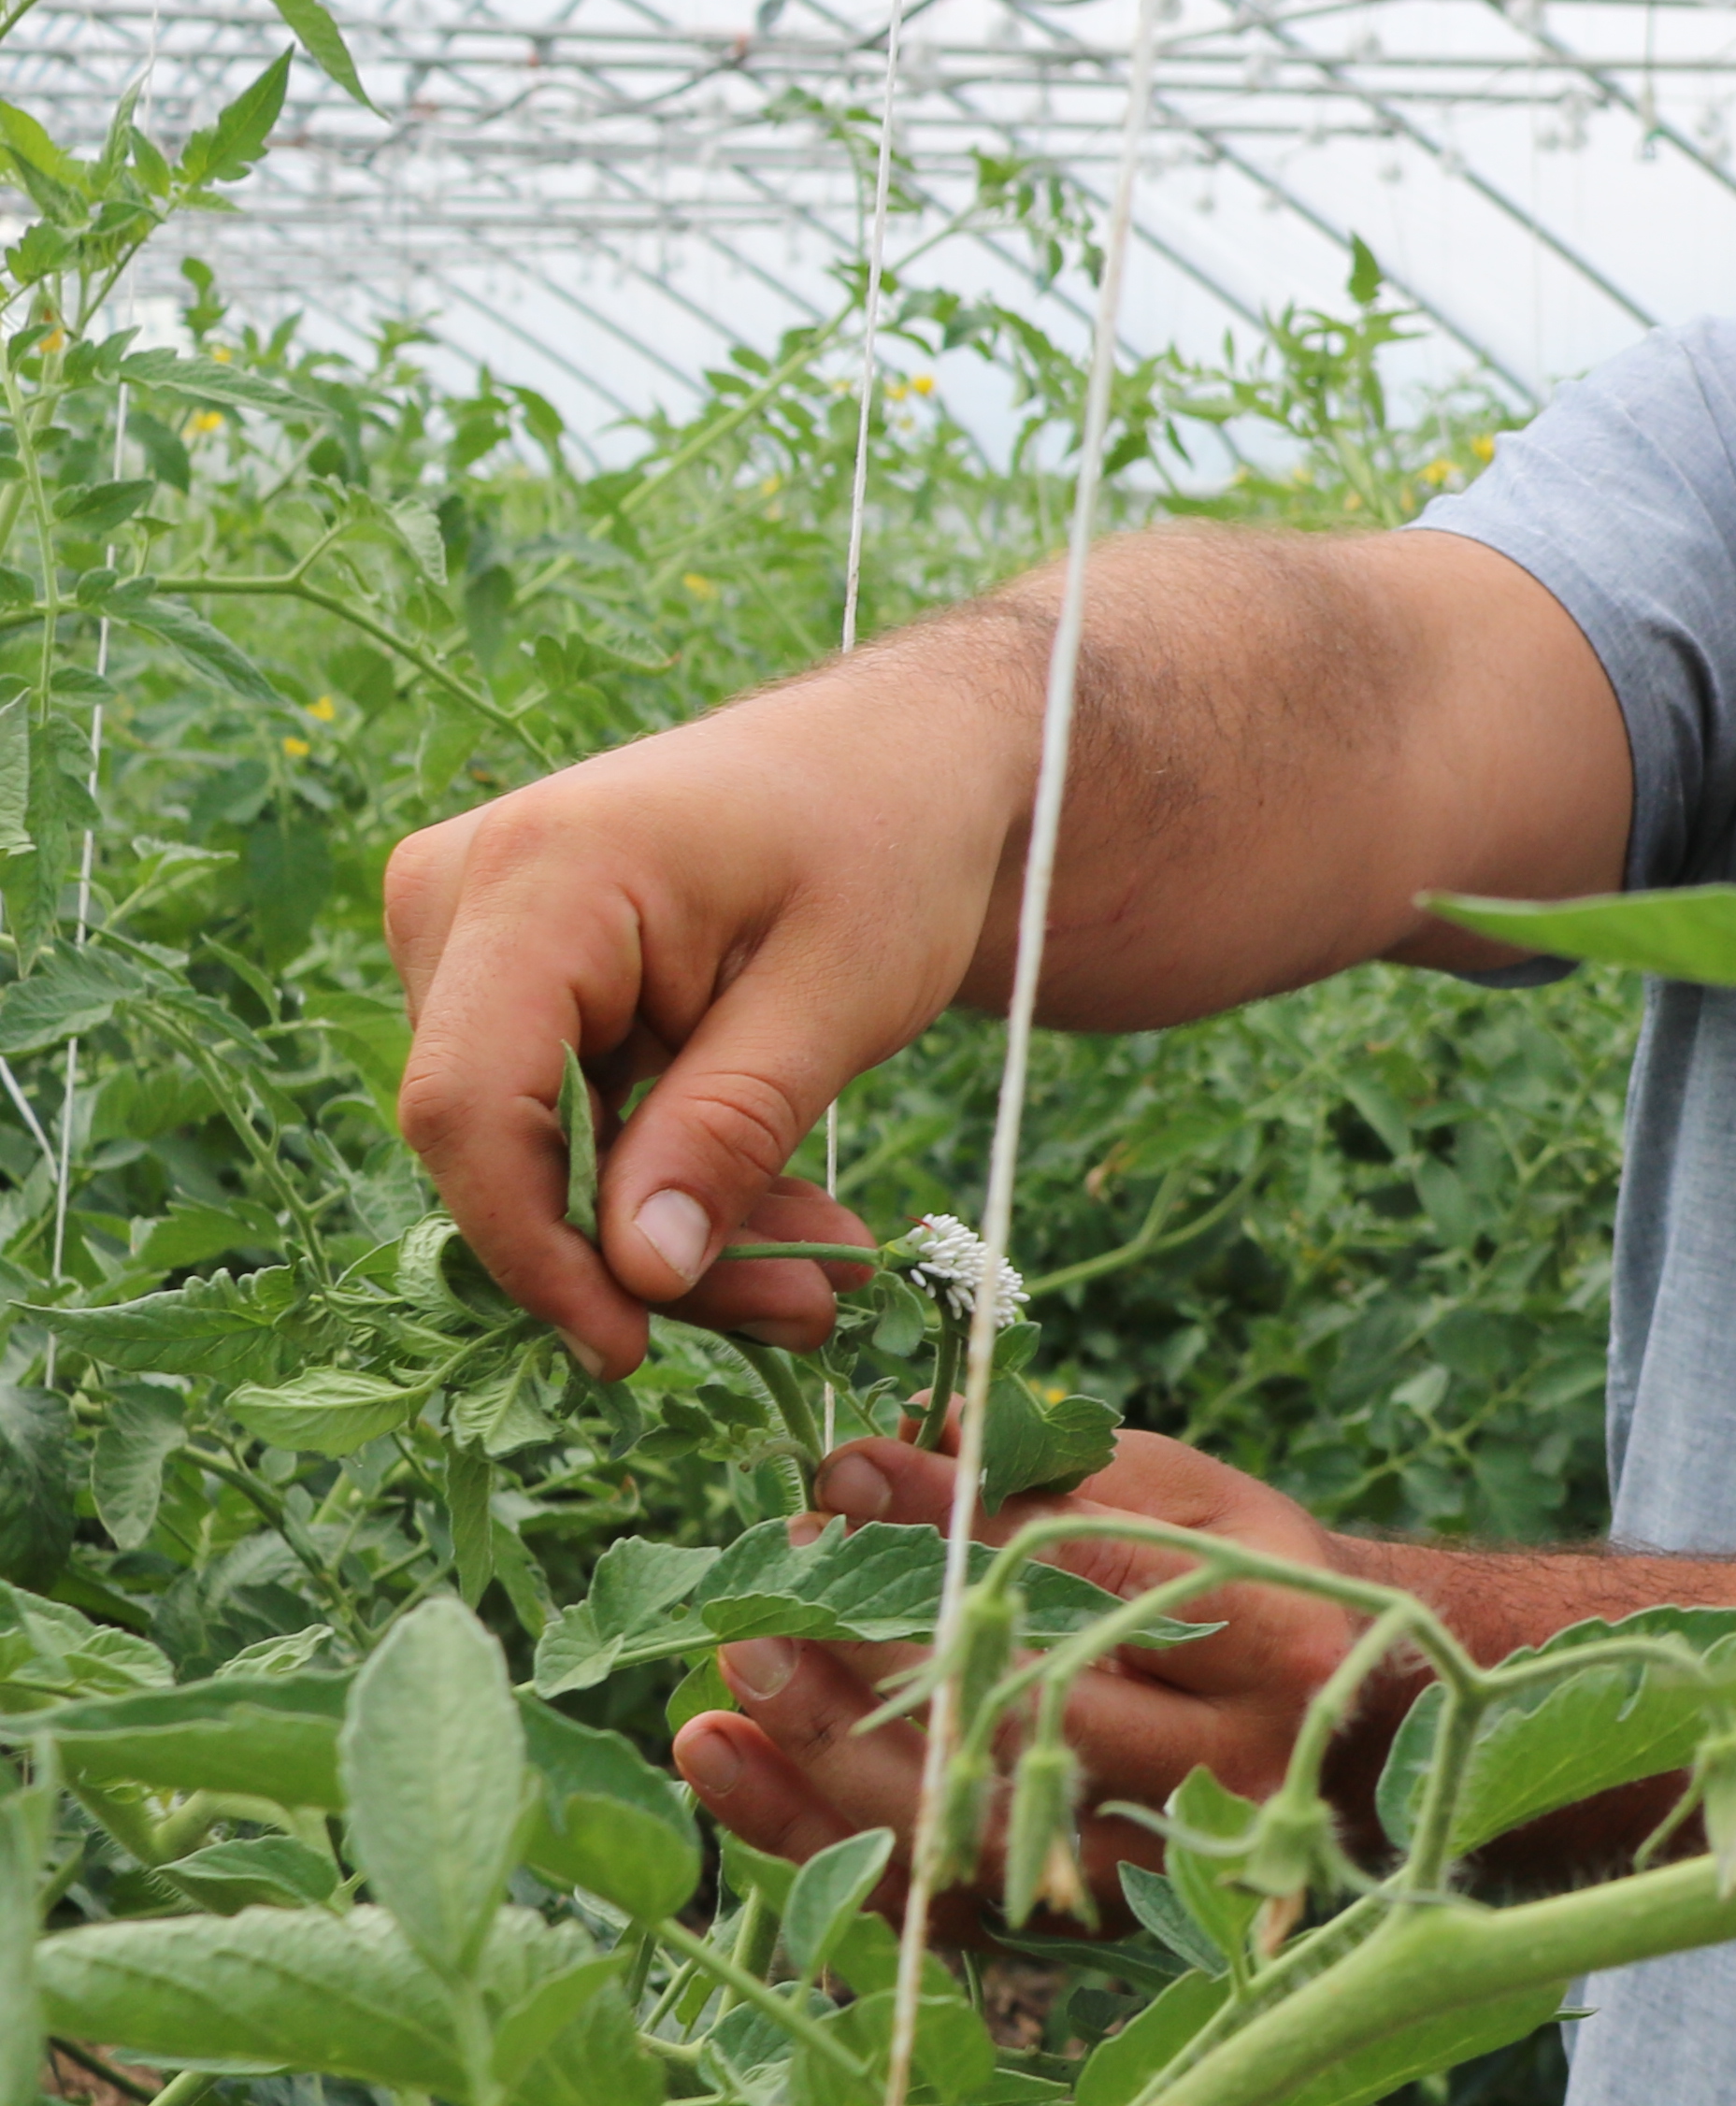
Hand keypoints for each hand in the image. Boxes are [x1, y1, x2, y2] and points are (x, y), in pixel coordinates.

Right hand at [386, 676, 1022, 1377]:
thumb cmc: (892, 839)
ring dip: (674, 1228)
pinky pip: (559, 1118)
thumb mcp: (843, 992)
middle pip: (505, 1140)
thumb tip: (633, 1278)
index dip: (534, 1249)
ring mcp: (469, 931)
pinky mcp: (504, 975)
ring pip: (535, 1147)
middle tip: (807, 1306)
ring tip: (822, 1264)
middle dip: (644, 1250)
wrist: (903, 756)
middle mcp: (462, 893)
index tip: (628, 1349)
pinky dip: (666, 1178)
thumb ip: (729, 1129)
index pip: (470, 1104)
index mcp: (541, 871)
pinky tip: (781, 1217)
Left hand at [670, 1423, 1411, 1922]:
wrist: (1348, 1722)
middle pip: (1023, 1717)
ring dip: (826, 1744)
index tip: (843, 1477)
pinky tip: (726, 1761)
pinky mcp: (1083, 1925)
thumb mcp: (1183, 1500)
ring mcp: (1156, 1863)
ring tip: (739, 1668)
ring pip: (964, 1822)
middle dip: (876, 1650)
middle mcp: (1231, 1765)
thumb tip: (893, 1450)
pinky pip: (925, 1901)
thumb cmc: (1247, 1583)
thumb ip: (1051, 1478)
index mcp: (1277, 1636)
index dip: (951, 1528)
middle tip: (775, 1587)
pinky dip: (810, 1832)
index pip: (1088, 1579)